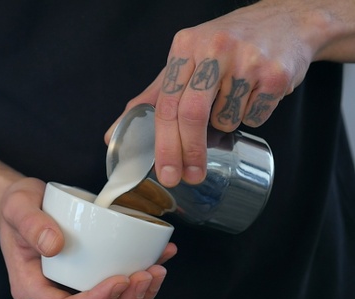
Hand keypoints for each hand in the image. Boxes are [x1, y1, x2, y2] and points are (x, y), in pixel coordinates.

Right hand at [0, 177, 176, 298]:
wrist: (20, 206)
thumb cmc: (17, 208)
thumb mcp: (17, 206)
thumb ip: (32, 224)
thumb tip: (55, 245)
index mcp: (30, 286)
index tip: (120, 279)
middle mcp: (50, 296)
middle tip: (147, 275)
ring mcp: (68, 292)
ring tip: (157, 270)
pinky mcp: (84, 282)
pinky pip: (113, 295)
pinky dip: (138, 284)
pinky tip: (157, 260)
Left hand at [113, 0, 319, 187]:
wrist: (285, 20)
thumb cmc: (228, 44)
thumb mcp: (186, 59)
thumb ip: (153, 96)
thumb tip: (115, 132)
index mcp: (185, 46)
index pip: (166, 104)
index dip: (164, 144)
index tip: (164, 171)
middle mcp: (214, 49)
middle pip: (192, 115)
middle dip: (189, 152)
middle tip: (189, 176)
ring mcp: (247, 61)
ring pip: (226, 120)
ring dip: (226, 123)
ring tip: (234, 96)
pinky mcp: (275, 75)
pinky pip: (255, 118)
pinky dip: (251, 115)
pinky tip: (254, 93)